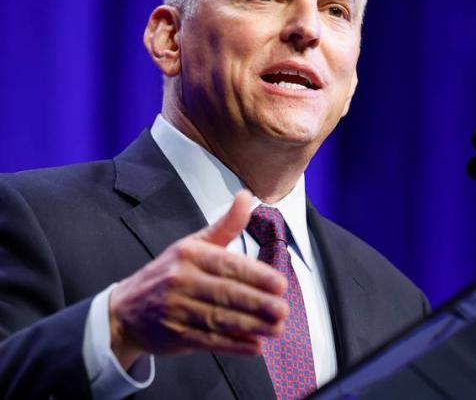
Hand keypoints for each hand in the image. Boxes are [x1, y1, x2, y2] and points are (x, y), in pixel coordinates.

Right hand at [108, 190, 288, 367]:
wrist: (124, 310)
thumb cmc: (168, 273)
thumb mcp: (193, 244)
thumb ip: (226, 225)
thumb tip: (247, 196)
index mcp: (189, 255)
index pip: (228, 265)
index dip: (256, 276)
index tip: (280, 284)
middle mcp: (181, 281)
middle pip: (226, 294)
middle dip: (258, 303)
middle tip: (283, 310)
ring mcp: (176, 310)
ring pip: (220, 318)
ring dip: (251, 326)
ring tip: (277, 328)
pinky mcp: (174, 335)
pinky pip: (209, 341)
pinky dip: (233, 345)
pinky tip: (254, 346)